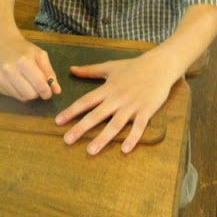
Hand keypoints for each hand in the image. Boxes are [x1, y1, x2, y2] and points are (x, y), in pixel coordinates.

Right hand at [0, 33, 60, 101]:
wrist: (2, 44)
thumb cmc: (24, 50)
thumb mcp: (40, 55)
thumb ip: (49, 72)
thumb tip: (57, 90)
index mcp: (24, 61)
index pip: (39, 86)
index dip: (47, 92)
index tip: (48, 91)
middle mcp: (10, 71)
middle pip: (30, 95)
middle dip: (37, 93)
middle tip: (37, 85)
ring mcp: (0, 78)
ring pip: (21, 98)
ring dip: (28, 93)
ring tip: (27, 82)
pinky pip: (12, 96)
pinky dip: (18, 92)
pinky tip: (17, 81)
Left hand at [55, 50, 173, 154]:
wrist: (158, 66)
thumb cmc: (133, 67)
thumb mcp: (109, 67)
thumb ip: (90, 71)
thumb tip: (71, 69)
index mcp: (107, 88)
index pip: (86, 101)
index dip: (71, 111)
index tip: (58, 122)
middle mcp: (117, 98)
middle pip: (97, 115)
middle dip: (81, 128)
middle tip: (67, 140)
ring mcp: (132, 105)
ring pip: (115, 124)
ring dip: (103, 138)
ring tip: (91, 150)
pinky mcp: (146, 110)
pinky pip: (139, 126)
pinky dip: (132, 138)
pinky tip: (124, 149)